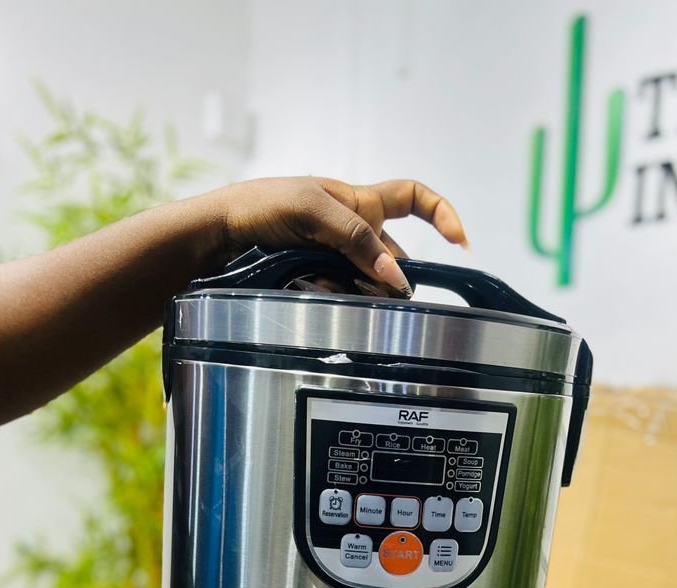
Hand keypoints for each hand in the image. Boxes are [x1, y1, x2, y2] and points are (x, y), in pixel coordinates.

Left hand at [212, 177, 468, 296]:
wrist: (215, 239)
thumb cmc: (259, 208)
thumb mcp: (312, 209)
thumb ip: (356, 239)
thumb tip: (395, 276)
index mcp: (358, 202)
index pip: (413, 199)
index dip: (442, 216)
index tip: (460, 245)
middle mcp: (351, 233)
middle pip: (391, 260)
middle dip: (387, 277)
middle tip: (375, 291)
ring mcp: (334, 262)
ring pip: (366, 286)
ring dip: (354, 291)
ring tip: (322, 284)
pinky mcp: (316, 285)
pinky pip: (340, 300)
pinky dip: (332, 300)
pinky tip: (311, 293)